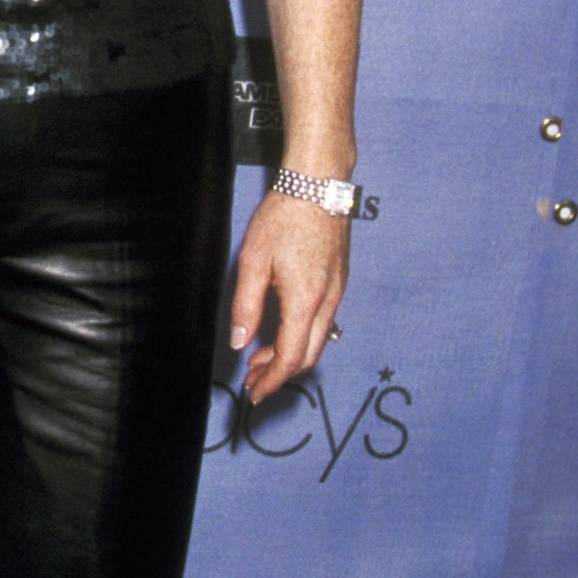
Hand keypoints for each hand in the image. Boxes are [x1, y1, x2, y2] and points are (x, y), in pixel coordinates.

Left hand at [229, 189, 348, 405]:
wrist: (318, 186)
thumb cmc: (285, 217)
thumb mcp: (252, 261)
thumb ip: (245, 305)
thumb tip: (240, 342)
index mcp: (305, 301)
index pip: (291, 357)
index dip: (272, 380)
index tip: (255, 392)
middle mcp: (328, 301)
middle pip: (308, 355)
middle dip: (280, 374)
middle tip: (253, 380)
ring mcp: (337, 291)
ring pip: (317, 340)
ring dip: (290, 355)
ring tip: (260, 358)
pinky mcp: (338, 281)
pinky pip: (322, 322)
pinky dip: (301, 336)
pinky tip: (280, 330)